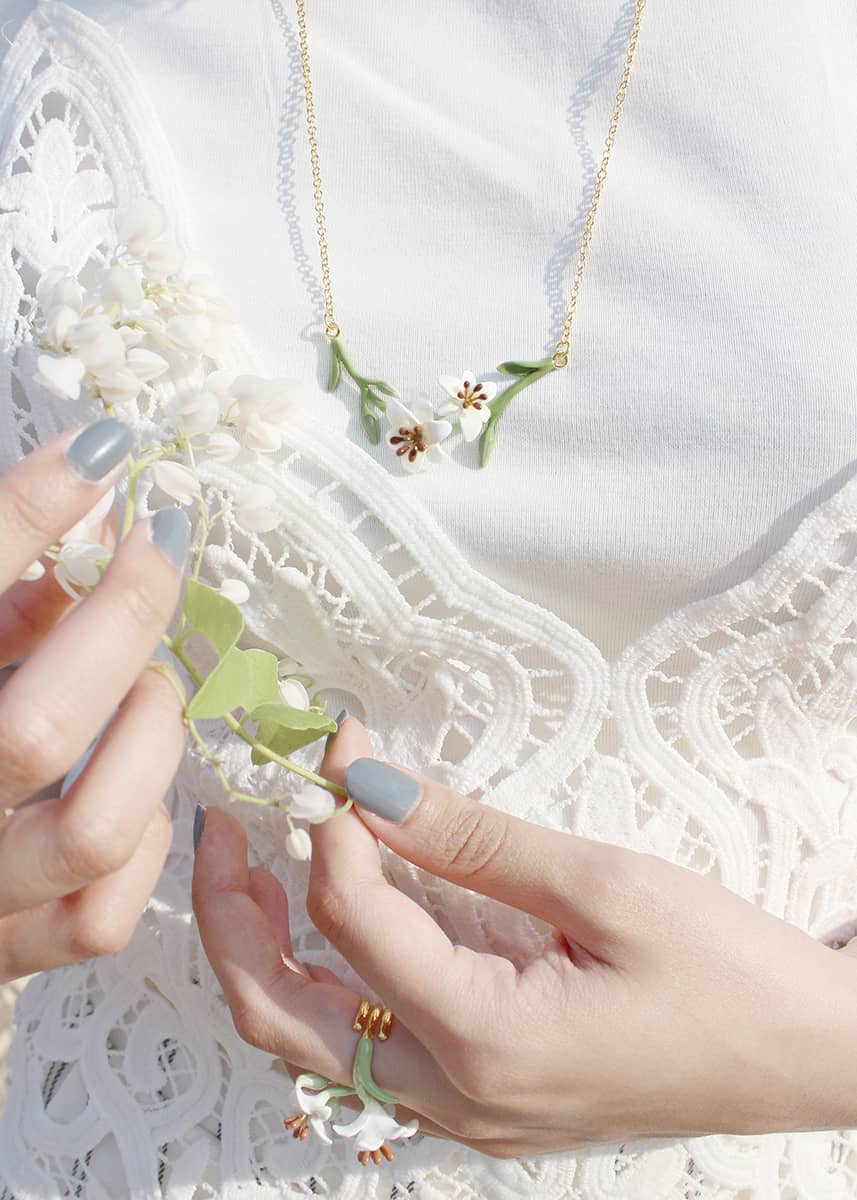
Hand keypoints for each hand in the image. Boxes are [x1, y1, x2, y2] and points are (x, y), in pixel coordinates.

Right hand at [0, 420, 188, 981]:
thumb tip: (92, 506)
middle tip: (151, 562)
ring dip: (149, 741)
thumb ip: (0, 584)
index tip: (107, 452)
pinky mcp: (7, 952)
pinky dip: (147, 841)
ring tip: (150, 687)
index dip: (29, 513)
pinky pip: (102, 913)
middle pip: (36, 731)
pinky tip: (138, 789)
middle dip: (120, 630)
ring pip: (93, 831)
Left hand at [193, 713, 856, 1157]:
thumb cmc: (726, 974)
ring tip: (255, 867)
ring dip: (266, 953)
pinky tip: (335, 919)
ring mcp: (463, 1109)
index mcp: (484, 1041)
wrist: (806, 1056)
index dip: (332, 821)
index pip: (351, 919)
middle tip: (223, 828)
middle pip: (280, 1014)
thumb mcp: (603, 885)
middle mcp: (454, 1094)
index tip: (339, 750)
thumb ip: (469, 837)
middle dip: (231, 916)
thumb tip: (365, 784)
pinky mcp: (481, 1097)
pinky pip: (364, 1047)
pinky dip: (325, 980)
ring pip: (310, 1042)